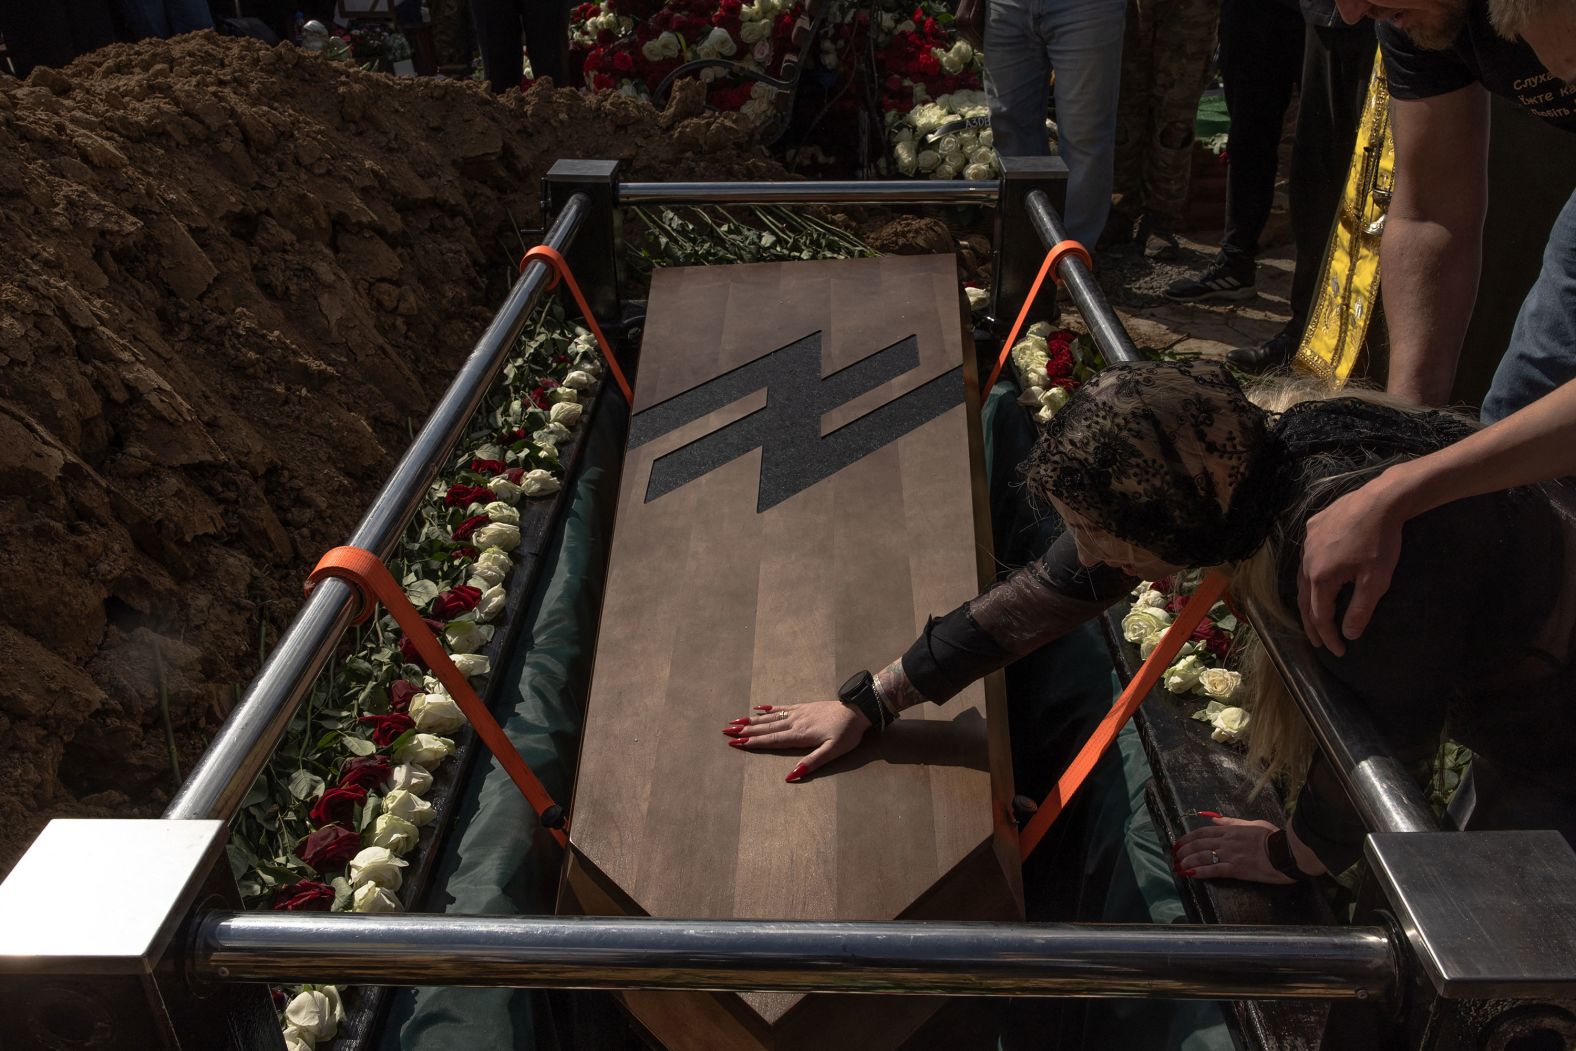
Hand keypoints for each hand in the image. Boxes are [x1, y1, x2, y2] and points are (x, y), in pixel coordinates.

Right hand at [722, 702, 870, 781]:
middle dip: (745, 731)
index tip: (735, 743)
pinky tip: (758, 707)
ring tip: (735, 721)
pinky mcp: (804, 707)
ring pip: (770, 717)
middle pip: (765, 728)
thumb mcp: (832, 752)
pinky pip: (782, 706)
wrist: (858, 710)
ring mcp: (798, 713)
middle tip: (726, 731)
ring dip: (751, 720)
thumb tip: (790, 777)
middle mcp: (794, 722)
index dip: (752, 742)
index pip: (771, 740)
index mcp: (799, 735)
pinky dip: (768, 708)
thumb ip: (811, 764)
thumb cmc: (847, 734)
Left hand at [1171, 816, 1295, 884]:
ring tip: (1179, 866)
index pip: (1204, 832)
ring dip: (1188, 862)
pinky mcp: (1237, 869)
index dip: (1188, 838)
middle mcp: (1227, 841)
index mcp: (1231, 830)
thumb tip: (1213, 818)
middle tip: (1174, 856)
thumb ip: (1231, 822)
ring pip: (1203, 856)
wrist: (1287, 851)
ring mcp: (1231, 855)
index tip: (1179, 842)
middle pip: (1199, 844)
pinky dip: (1201, 872)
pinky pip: (1214, 870)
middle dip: (1184, 850)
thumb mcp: (1252, 823)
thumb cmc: (1274, 837)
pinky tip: (1191, 874)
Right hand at [1297, 476, 1407, 655]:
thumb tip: (1349, 634)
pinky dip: (1312, 572)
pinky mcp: (1313, 526)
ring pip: (1303, 577)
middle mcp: (1307, 561)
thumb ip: (1360, 609)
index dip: (1329, 636)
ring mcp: (1307, 542)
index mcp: (1320, 577)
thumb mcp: (1375, 581)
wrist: (1380, 500)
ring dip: (1309, 599)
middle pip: (1305, 600)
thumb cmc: (1381, 542)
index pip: (1320, 616)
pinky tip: (1320, 573)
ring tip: (1315, 613)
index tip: (1338, 652)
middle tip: (1319, 641)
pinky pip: (1308, 555)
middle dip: (1312, 624)